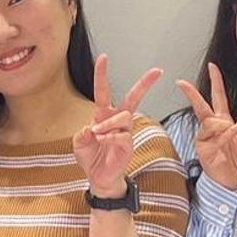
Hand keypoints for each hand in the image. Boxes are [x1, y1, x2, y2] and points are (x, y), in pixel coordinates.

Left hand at [73, 54, 162, 198]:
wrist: (98, 179)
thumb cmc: (91, 158)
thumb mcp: (79, 143)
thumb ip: (81, 134)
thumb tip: (91, 128)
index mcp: (104, 115)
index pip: (103, 91)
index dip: (102, 75)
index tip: (104, 57)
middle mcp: (117, 121)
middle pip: (133, 98)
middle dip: (145, 84)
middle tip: (157, 71)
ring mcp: (125, 132)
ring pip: (123, 117)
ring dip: (108, 123)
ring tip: (97, 133)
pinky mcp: (128, 145)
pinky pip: (122, 135)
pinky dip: (110, 137)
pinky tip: (102, 140)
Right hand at [173, 63, 236, 191]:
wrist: (232, 181)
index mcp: (225, 121)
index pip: (219, 97)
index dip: (216, 82)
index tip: (212, 67)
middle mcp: (213, 127)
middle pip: (201, 105)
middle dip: (191, 92)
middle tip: (181, 82)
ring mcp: (206, 136)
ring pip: (210, 121)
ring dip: (223, 126)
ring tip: (232, 136)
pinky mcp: (201, 146)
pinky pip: (211, 135)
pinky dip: (223, 137)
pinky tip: (228, 142)